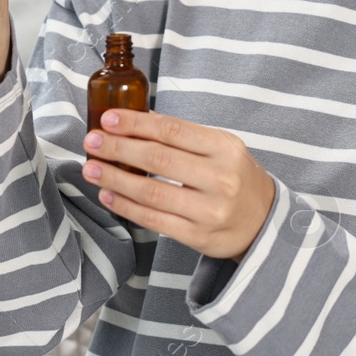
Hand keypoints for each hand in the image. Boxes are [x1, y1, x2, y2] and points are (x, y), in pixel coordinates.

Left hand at [82, 109, 275, 261]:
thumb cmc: (235, 178)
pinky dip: (126, 207)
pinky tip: (108, 195)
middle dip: (118, 148)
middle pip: (158, 159)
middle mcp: (220, 178)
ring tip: (91, 169)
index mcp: (225, 148)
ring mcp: (210, 210)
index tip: (109, 119)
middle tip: (92, 141)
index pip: (173, 130)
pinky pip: (154, 220)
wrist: (264, 221)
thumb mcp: (221, 147)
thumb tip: (137, 118)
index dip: (136, 123)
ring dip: (115, 179)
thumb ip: (184, 135)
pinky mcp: (198, 237)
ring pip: (152, 192)